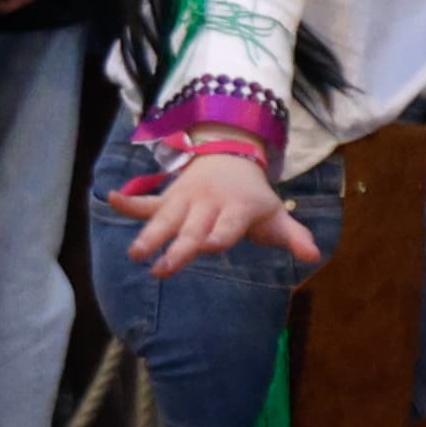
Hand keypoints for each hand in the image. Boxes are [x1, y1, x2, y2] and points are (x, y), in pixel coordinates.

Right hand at [128, 145, 319, 277]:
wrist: (232, 157)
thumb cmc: (254, 200)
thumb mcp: (276, 215)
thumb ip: (293, 236)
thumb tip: (314, 255)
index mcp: (237, 209)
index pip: (228, 226)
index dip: (219, 235)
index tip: (208, 246)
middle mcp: (209, 204)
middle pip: (192, 229)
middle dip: (178, 248)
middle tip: (162, 269)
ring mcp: (186, 200)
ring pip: (165, 218)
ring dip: (149, 234)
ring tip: (134, 253)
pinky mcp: (169, 198)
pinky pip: (147, 201)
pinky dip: (129, 201)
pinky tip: (110, 199)